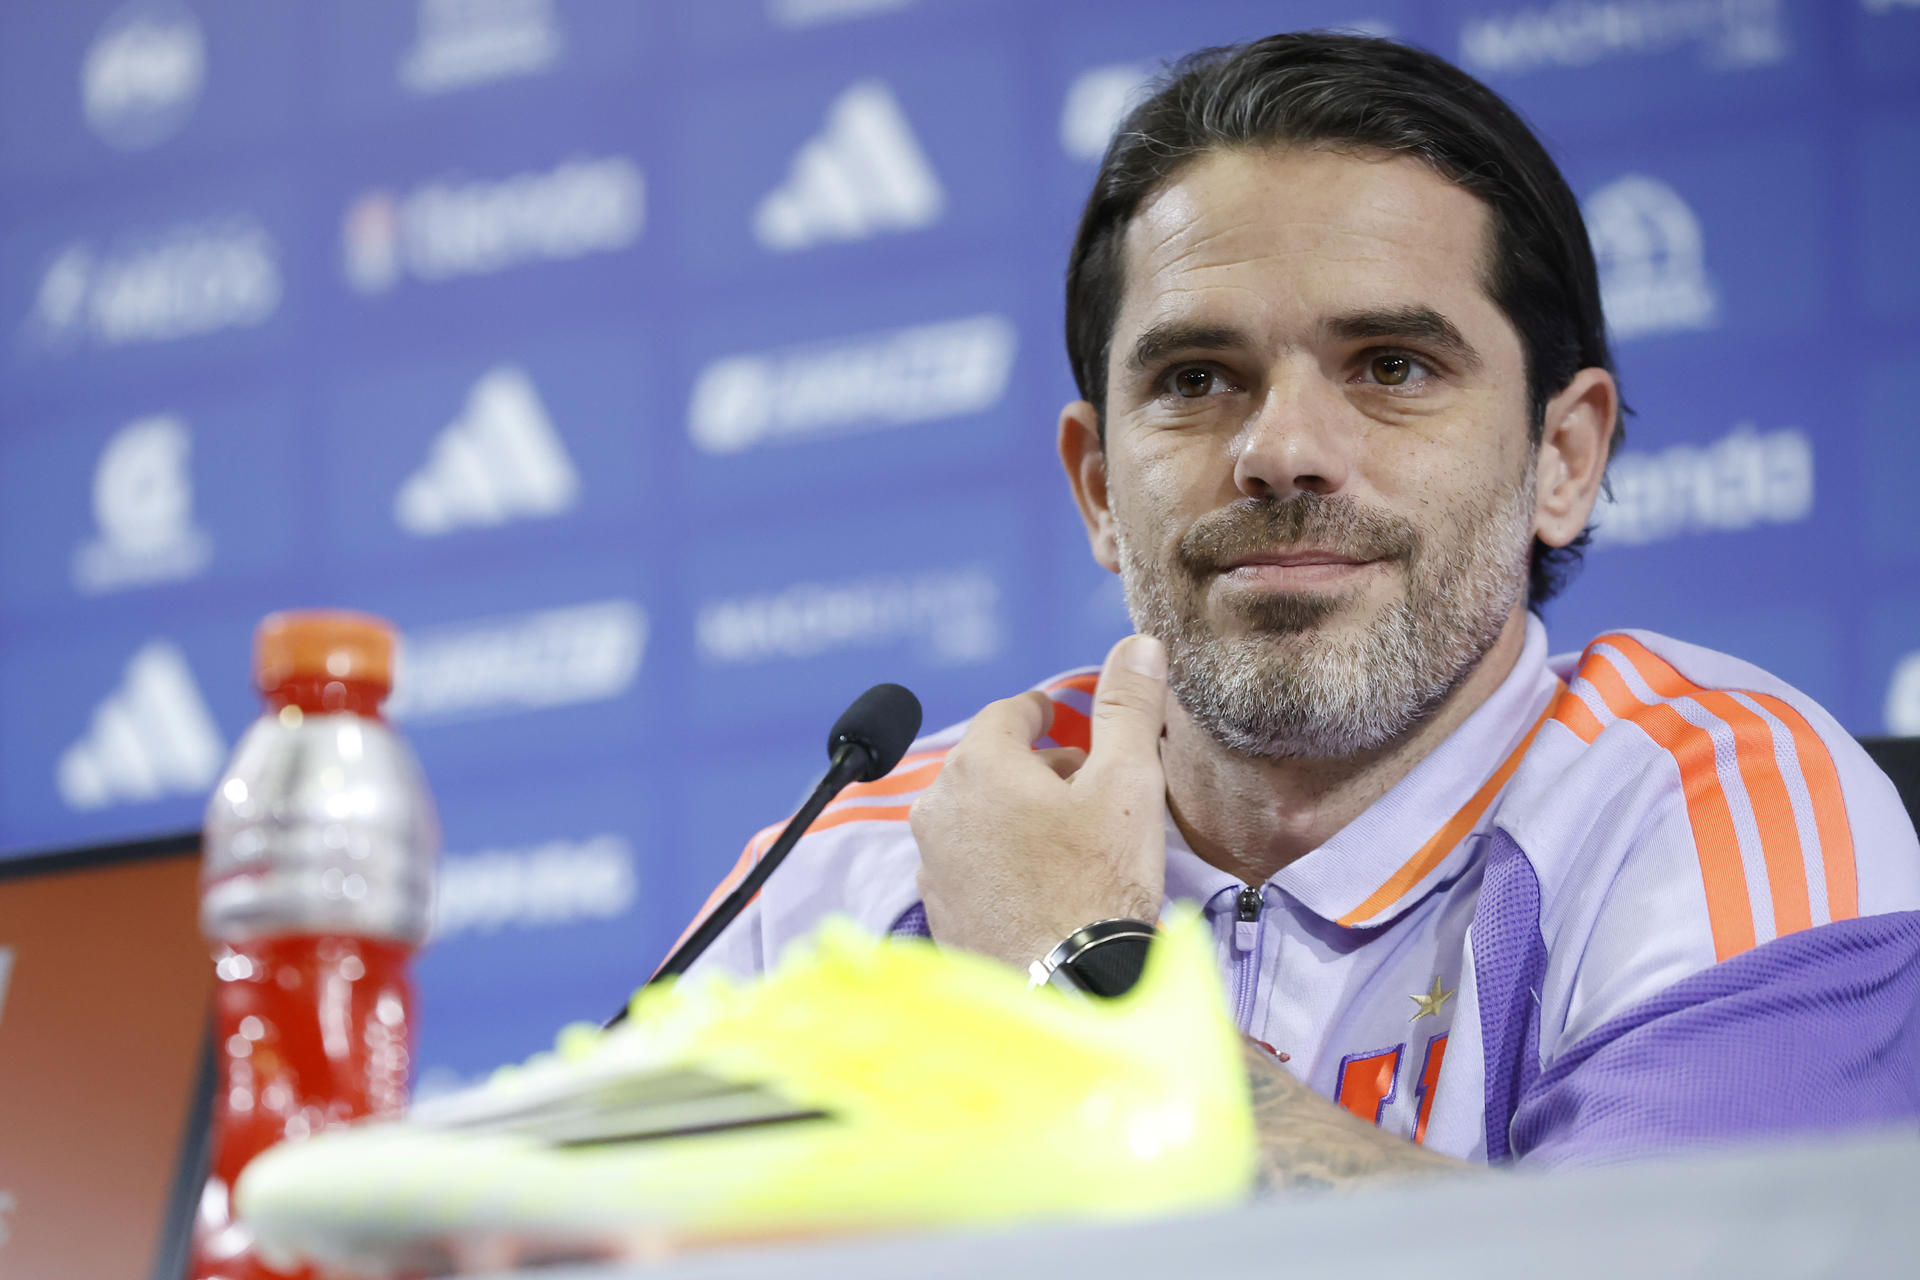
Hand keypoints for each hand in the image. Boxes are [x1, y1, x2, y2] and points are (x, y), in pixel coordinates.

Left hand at [910, 633, 1170, 969]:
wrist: (1068, 991)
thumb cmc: (1099, 884)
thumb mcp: (1127, 783)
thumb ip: (1129, 707)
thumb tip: (1139, 644)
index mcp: (978, 766)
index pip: (1008, 714)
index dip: (1041, 711)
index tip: (1062, 717)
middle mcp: (939, 809)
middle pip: (988, 766)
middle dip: (1032, 765)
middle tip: (1084, 781)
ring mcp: (933, 865)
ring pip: (976, 818)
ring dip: (1014, 815)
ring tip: (1067, 836)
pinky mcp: (939, 912)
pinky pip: (970, 866)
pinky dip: (1000, 862)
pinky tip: (1043, 885)